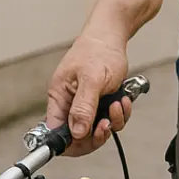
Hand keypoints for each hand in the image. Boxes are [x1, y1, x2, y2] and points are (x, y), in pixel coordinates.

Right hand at [46, 32, 132, 155]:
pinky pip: (107, 121)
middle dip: (95, 135)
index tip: (87, 139)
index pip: (56, 134)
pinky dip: (118, 115)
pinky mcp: (97, 104)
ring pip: (94, 131)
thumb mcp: (91, 79)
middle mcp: (68, 106)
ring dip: (111, 123)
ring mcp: (83, 106)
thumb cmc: (98, 50)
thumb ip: (83, 107)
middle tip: (107, 124)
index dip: (71, 143)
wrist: (112, 34)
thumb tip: (77, 133)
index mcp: (58, 100)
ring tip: (118, 105)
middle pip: (76, 138)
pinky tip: (122, 101)